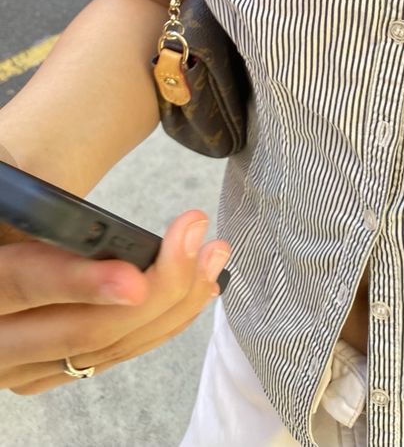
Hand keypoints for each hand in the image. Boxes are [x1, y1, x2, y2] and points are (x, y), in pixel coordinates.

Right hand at [0, 209, 229, 394]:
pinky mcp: (50, 371)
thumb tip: (60, 202)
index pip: (24, 285)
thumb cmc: (3, 222)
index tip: (135, 279)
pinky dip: (163, 324)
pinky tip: (199, 290)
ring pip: (107, 347)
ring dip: (173, 304)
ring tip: (213, 255)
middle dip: (156, 288)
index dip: (82, 284)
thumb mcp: (7, 212)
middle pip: (82, 331)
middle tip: (199, 239)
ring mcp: (24, 364)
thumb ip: (34, 212)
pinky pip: (112, 356)